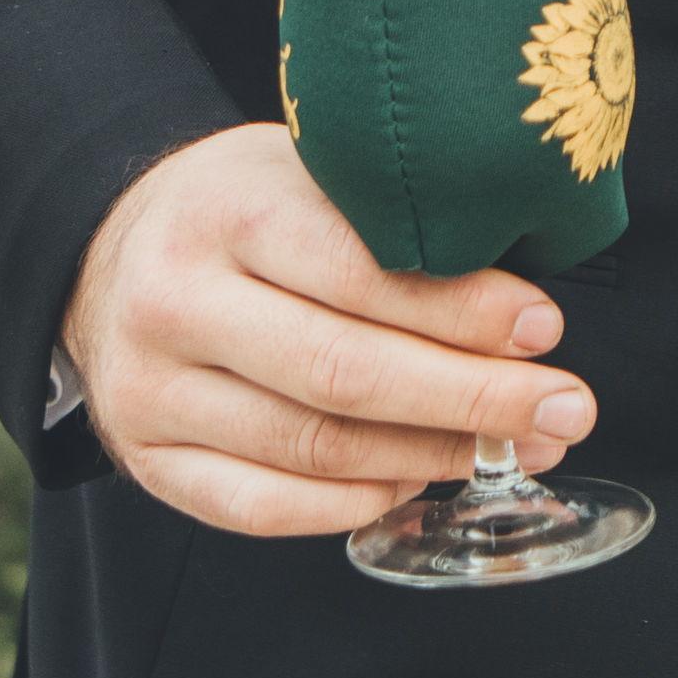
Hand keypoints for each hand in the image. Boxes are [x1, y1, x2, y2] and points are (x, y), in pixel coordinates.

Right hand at [61, 123, 597, 539]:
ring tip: (515, 447)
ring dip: (432, 457)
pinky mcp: (145, 457)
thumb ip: (396, 222)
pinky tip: (417, 482)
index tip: (545, 331)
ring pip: (313, 447)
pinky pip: (262, 506)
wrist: (112, 248)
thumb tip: (527, 308)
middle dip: (472, 398)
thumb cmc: (248, 209)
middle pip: (342, 373)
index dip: (463, 311)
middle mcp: (175, 304)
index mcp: (227, 213)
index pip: (358, 273)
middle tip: (565, 409)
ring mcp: (149, 389)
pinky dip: (353, 504)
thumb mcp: (312, 171)